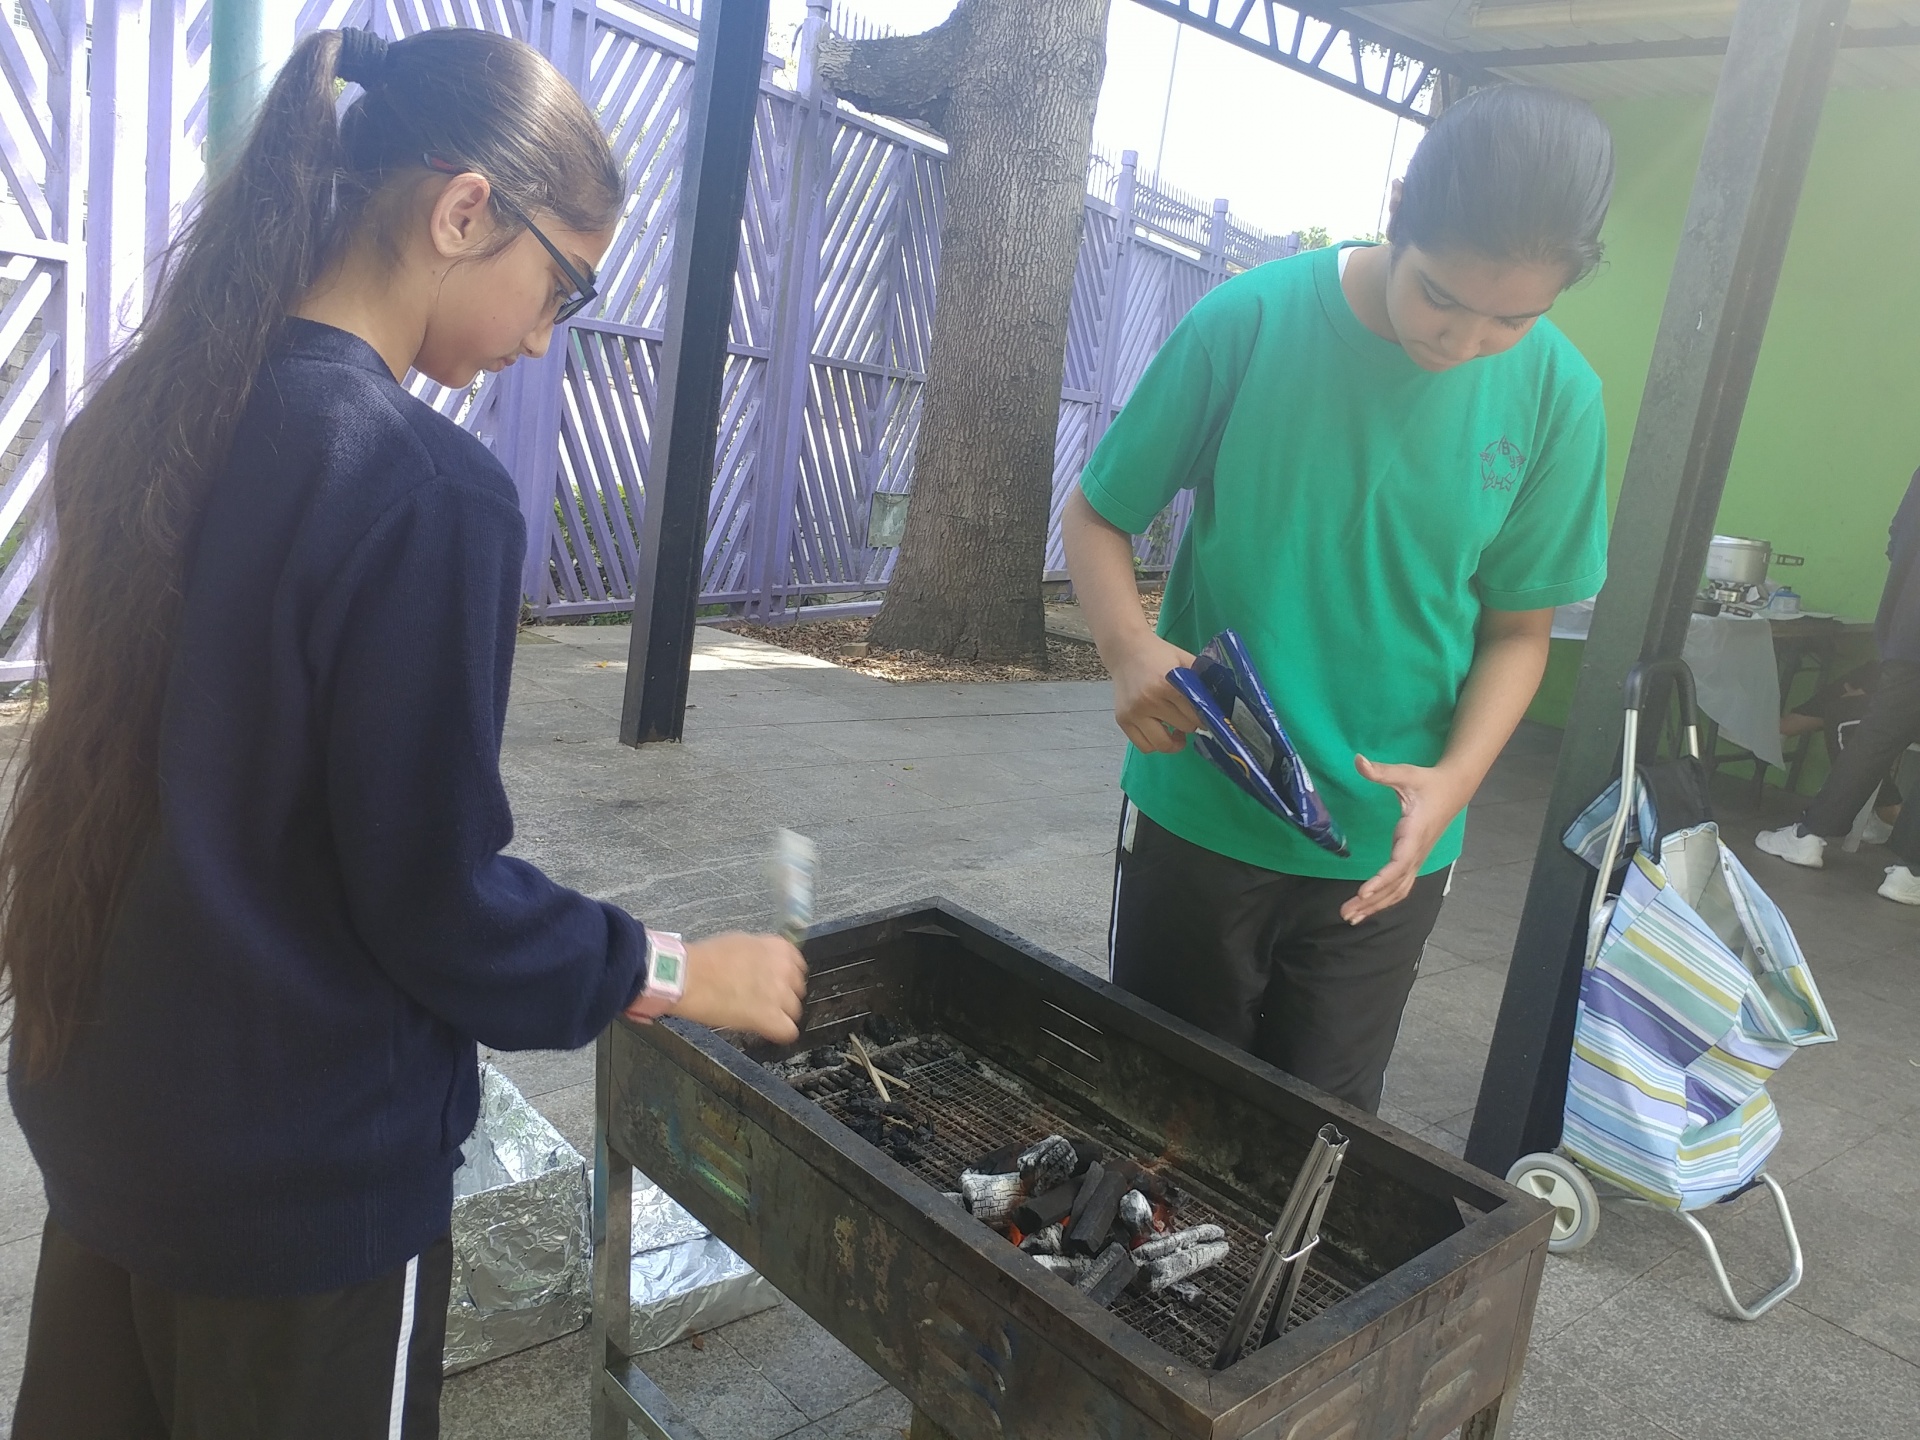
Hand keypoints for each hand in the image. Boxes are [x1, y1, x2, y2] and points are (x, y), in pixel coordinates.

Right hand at [630, 932, 806, 1041]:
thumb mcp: (741, 943)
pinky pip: (788, 1031)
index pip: (798, 967)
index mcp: (779, 948)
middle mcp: (785, 969)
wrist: (688, 976)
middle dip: (782, 996)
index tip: (774, 984)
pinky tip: (763, 1029)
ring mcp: (780, 994)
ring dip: (778, 1014)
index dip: (784, 979)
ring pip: (793, 1011)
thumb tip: (764, 965)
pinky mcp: (770, 1018)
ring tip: (755, 1014)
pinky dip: (777, 1032)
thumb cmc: (705, 959)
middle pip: (797, 990)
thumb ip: (762, 955)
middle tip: (760, 999)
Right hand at [1108, 633, 1202, 753]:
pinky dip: (1155, 744)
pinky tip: (1160, 731)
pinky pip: (1144, 746)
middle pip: (1184, 728)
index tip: (1208, 716)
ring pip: (1163, 744)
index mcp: (1167, 684)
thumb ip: (1202, 680)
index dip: (1206, 717)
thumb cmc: (1159, 655)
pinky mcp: (1122, 720)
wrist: (1125, 650)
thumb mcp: (1184, 660)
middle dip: (1191, 724)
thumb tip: (1222, 703)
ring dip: (1174, 741)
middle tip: (1190, 716)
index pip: (1196, 713)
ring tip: (1176, 729)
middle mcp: (1149, 701)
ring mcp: (1134, 713)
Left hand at [1341, 756, 1473, 924]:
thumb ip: (1381, 771)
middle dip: (1372, 901)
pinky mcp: (1414, 860)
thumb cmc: (1427, 782)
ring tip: (1351, 917)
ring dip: (1376, 905)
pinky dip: (1385, 899)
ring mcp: (1417, 859)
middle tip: (1346, 913)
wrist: (1454, 789)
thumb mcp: (1406, 774)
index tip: (1364, 891)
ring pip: (1398, 890)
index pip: (1398, 863)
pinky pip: (1401, 886)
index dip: (1382, 880)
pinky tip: (1368, 907)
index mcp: (1414, 834)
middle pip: (1395, 885)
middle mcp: (1416, 852)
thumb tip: (1357, 760)